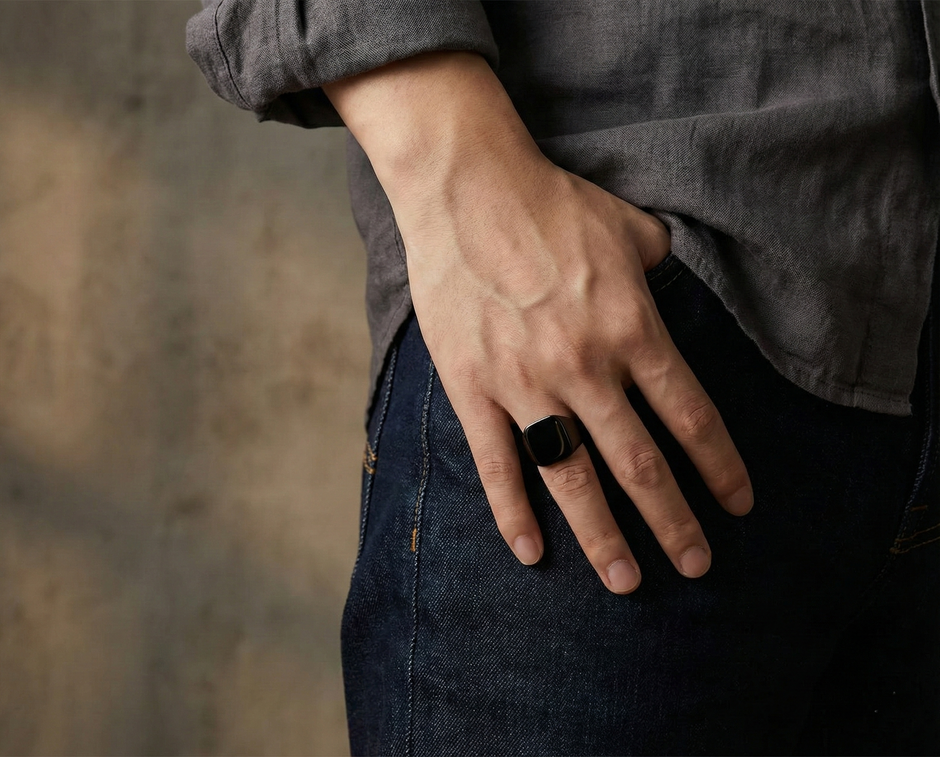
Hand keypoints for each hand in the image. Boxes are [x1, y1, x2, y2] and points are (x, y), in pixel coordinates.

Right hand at [325, 52, 752, 592]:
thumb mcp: (627, 226)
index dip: (720, 467)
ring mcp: (526, 383)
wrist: (467, 186)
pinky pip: (496, 464)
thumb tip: (675, 274)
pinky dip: (513, 513)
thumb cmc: (550, 203)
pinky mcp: (474, 387)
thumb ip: (660, 262)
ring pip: (573, 478)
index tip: (737, 506)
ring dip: (604, 537)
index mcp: (632, 329)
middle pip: (641, 464)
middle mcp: (587, 367)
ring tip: (627, 581)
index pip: (690, 416)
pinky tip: (531, 552)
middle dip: (675, 522)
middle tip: (697, 565)